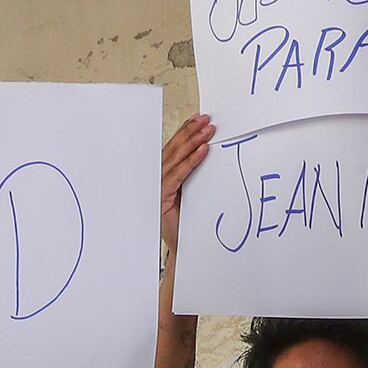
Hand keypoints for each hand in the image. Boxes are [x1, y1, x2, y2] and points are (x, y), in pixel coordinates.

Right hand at [160, 113, 215, 255]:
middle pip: (174, 150)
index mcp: (164, 178)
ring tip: (207, 131)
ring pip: (175, 159)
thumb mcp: (193, 195)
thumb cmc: (188, 223)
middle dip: (190, 133)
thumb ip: (195, 176)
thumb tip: (209, 153)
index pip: (175, 150)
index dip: (185, 133)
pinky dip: (191, 161)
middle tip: (206, 120)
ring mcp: (158, 188)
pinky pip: (178, 175)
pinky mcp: (162, 198)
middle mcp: (158, 180)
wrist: (184, 248)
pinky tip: (203, 151)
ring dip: (192, 142)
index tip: (198, 120)